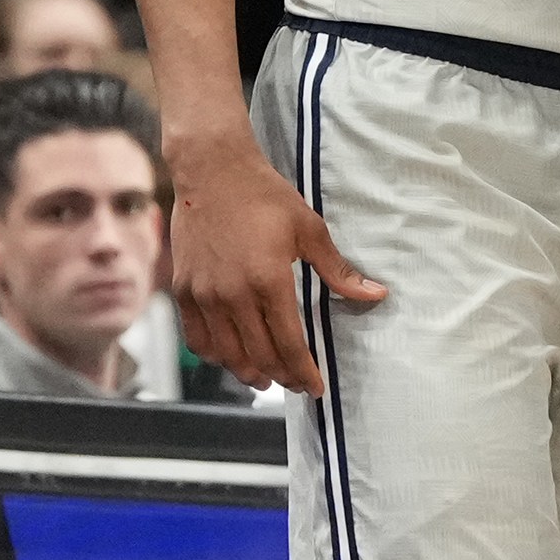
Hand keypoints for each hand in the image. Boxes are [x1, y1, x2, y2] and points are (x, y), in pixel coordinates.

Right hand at [169, 138, 384, 395]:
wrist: (212, 172)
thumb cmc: (264, 196)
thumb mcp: (309, 229)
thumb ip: (338, 271)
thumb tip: (376, 295)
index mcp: (269, 281)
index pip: (290, 345)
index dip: (304, 372)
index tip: (316, 388)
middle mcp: (233, 295)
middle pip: (259, 356)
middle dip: (282, 377)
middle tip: (295, 386)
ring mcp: (204, 295)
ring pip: (227, 354)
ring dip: (248, 372)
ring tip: (266, 379)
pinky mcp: (184, 290)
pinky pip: (197, 338)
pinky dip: (215, 355)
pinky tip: (230, 357)